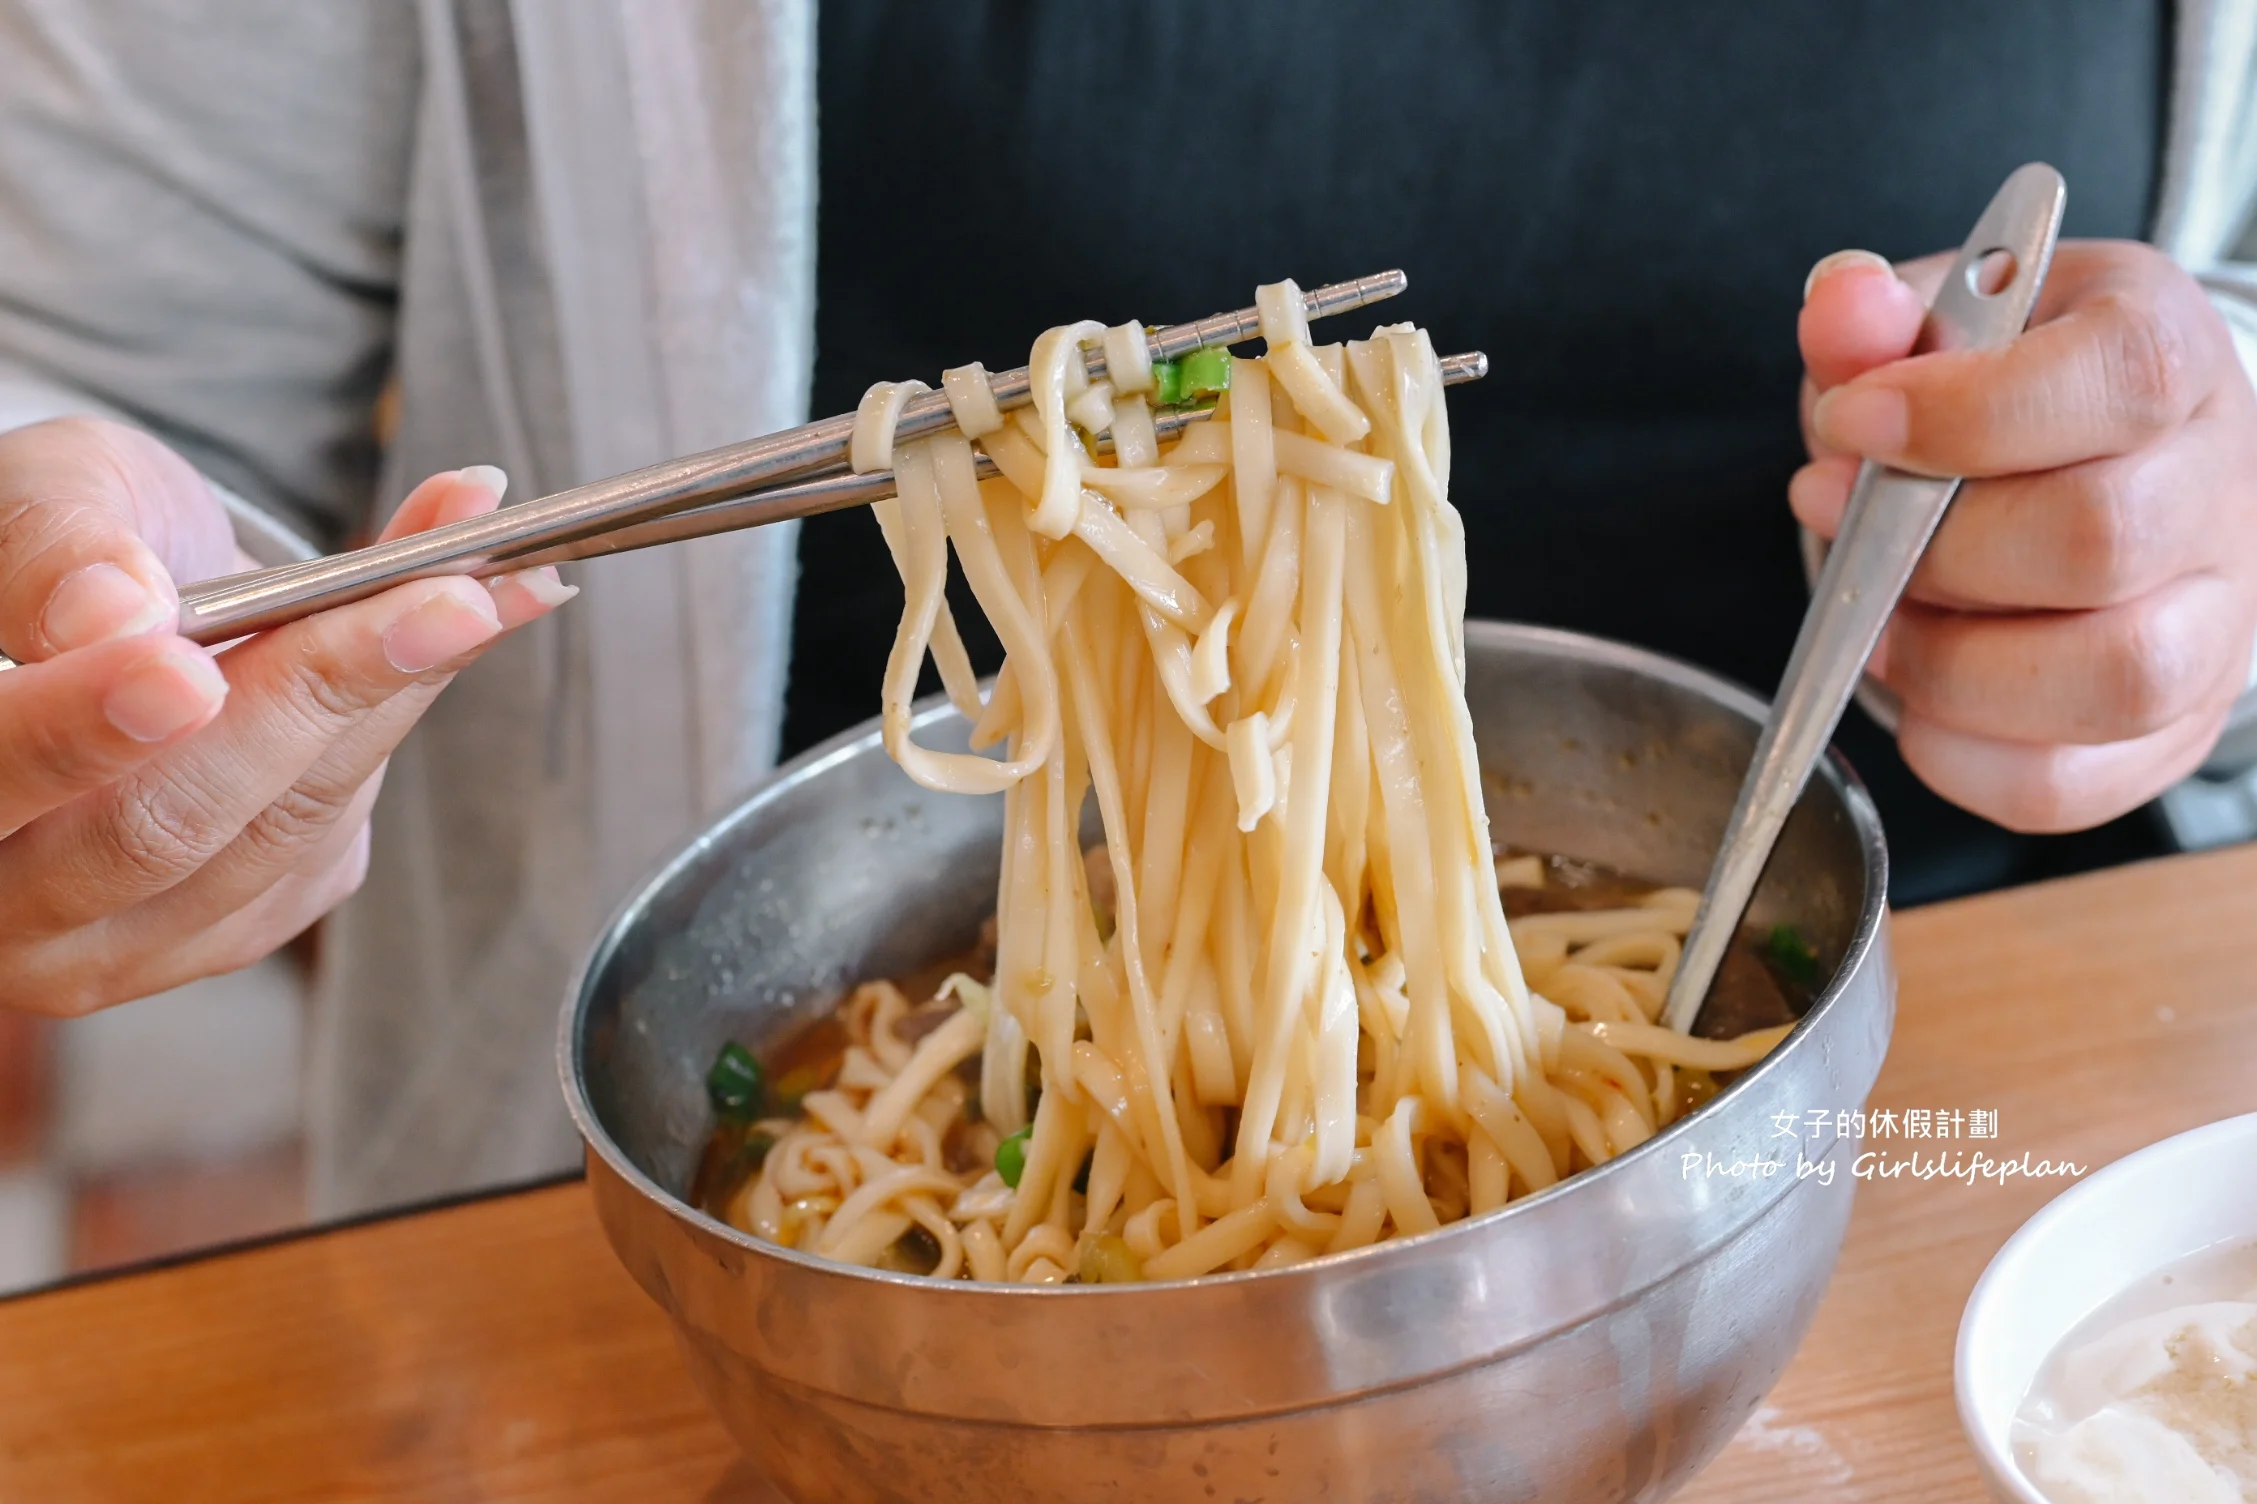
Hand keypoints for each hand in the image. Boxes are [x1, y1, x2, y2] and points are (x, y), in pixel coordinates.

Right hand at [0, 417, 573, 1013]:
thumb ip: (54, 551)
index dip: (86, 730)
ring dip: (397, 691)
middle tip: (441, 602)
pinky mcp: (232, 928)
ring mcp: (121, 941)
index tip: (185, 669)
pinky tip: (463, 617)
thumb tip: (113, 609)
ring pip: (281, 829)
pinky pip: (331, 834)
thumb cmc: (56, 552)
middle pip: (162, 827)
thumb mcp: (39, 500)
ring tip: (482, 577)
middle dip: (312, 698)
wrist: (107, 606)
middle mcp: (9, 908)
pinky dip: (404, 710)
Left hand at [1793, 241, 2256, 831]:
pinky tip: (1912, 691)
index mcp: (2169, 357)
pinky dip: (1960, 755)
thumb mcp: (1941, 322)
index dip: (1962, 413)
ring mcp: (2212, 619)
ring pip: (2112, 677)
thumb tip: (1841, 303)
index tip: (1848, 421)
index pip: (2118, 381)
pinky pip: (2069, 782)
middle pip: (2102, 542)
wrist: (2097, 465)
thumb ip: (1875, 315)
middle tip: (1842, 520)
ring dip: (1951, 664)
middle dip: (1934, 548)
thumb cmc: (2005, 393)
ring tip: (1875, 621)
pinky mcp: (2168, 727)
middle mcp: (2219, 489)